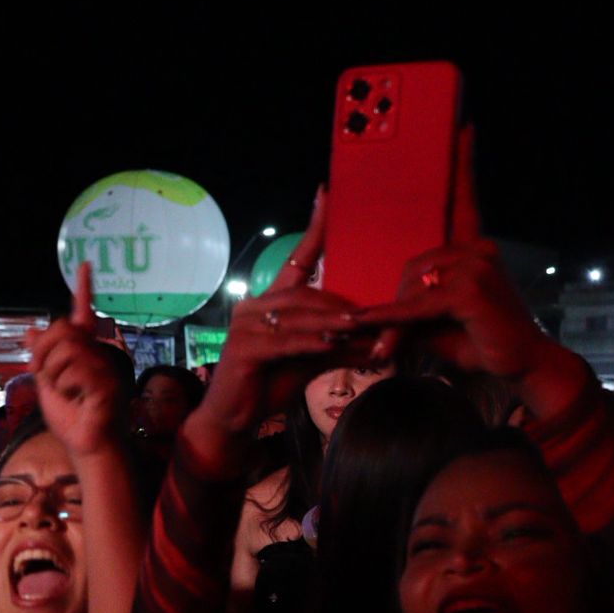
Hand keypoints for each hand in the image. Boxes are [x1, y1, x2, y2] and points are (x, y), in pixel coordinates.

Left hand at [24, 262, 127, 457]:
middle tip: (41, 375)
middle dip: (42, 353)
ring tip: (65, 392)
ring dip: (53, 374)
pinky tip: (78, 399)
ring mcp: (107, 366)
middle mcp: (100, 352)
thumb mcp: (47, 381)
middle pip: (62, 330)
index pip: (82, 313)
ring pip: (66, 351)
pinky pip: (75, 371)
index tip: (85, 265)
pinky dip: (65, 386)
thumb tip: (31, 330)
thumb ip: (41, 356)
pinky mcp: (109, 382)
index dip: (84, 288)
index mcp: (86, 349)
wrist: (85, 444)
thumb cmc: (70, 416)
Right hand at [194, 188, 370, 436]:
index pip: (297, 259)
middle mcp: (255, 306)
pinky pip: (286, 341)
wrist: (233, 419)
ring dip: (334, 323)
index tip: (327, 193)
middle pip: (307, 294)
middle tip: (377, 315)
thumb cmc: (270, 386)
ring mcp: (246, 325)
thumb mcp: (312, 361)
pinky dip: (312, 343)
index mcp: (270, 301)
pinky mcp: (244, 348)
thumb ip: (341, 346)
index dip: (315, 227)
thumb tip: (380, 341)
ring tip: (363, 330)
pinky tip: (332, 345)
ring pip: (300, 317)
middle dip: (343, 305)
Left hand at [350, 126, 588, 410]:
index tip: (465, 129)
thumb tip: (368, 314)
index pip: (463, 201)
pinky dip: (391, 320)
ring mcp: (476, 266)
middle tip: (384, 335)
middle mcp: (477, 250)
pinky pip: (417, 303)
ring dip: (395, 318)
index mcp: (472, 249)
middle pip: (411, 264)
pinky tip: (371, 325)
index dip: (463, 165)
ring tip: (389, 347)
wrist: (520, 364)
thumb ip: (406, 307)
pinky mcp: (469, 290)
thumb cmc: (478, 340)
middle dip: (394, 303)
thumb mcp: (433, 321)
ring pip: (411, 283)